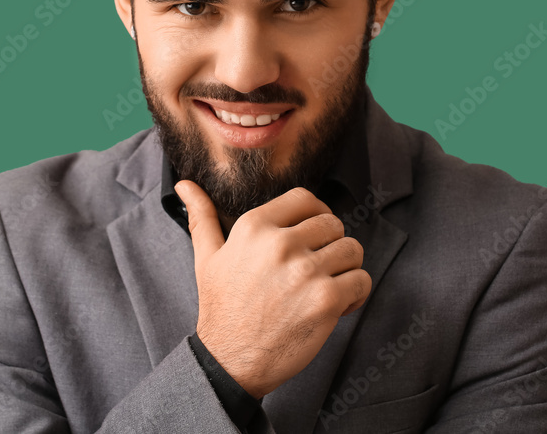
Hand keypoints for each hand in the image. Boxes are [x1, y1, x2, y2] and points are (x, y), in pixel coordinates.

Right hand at [176, 180, 371, 399]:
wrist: (229, 361)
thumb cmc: (221, 309)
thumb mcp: (206, 258)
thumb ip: (202, 217)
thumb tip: (185, 185)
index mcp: (255, 226)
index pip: (306, 199)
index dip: (316, 215)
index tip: (314, 237)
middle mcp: (281, 243)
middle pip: (333, 224)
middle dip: (331, 246)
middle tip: (318, 269)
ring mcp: (305, 271)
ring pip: (352, 249)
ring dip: (346, 269)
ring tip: (328, 286)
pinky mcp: (326, 299)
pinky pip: (361, 280)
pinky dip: (357, 293)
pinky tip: (339, 305)